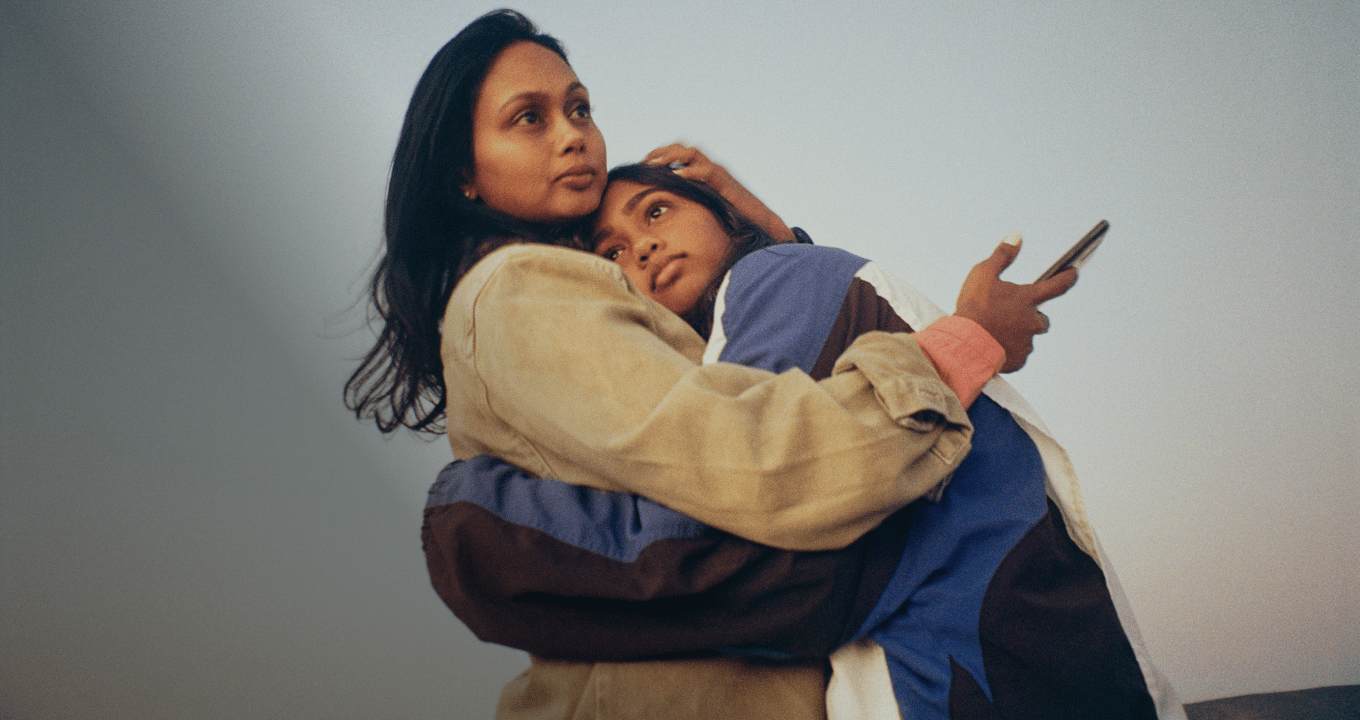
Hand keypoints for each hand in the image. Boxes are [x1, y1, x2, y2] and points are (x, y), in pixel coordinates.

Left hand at [644, 143, 794, 240]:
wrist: (760, 222)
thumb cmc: (733, 218)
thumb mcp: (705, 208)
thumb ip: (690, 203)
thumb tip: (666, 213)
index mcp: (703, 172)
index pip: (678, 155)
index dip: (660, 155)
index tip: (643, 164)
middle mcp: (710, 167)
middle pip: (682, 148)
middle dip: (662, 151)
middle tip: (645, 162)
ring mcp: (719, 172)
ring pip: (693, 153)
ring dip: (672, 156)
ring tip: (654, 164)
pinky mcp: (726, 182)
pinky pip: (707, 171)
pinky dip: (691, 171)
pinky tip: (677, 176)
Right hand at [954, 234, 1076, 372]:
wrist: (964, 345)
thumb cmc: (973, 307)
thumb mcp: (983, 274)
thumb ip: (1002, 255)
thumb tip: (1017, 236)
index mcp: (1028, 299)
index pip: (1058, 285)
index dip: (1068, 277)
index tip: (1074, 272)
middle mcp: (1033, 321)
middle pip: (1043, 318)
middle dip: (1032, 316)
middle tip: (1011, 315)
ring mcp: (1028, 342)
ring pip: (1029, 337)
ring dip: (1018, 333)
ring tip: (996, 332)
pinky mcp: (1019, 360)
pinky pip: (1019, 354)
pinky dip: (1009, 350)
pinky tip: (994, 347)